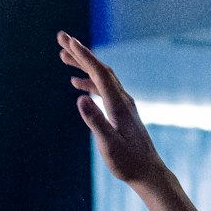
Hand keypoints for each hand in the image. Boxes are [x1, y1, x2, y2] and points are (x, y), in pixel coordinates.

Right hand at [57, 34, 165, 187]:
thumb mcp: (108, 144)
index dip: (83, 55)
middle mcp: (122, 99)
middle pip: (100, 68)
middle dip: (80, 52)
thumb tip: (80, 98)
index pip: (99, 73)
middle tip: (61, 37)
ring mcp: (123, 104)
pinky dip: (89, 81)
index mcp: (118, 104)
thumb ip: (95, 121)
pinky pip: (104, 89)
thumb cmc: (128, 162)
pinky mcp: (122, 112)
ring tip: (63, 56)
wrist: (148, 173)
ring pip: (102, 77)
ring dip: (83, 65)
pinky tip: (77, 85)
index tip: (68, 40)